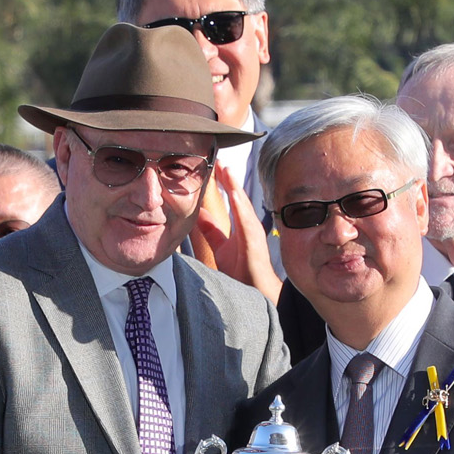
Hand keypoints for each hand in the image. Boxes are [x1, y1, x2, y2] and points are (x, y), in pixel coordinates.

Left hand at [191, 165, 280, 303]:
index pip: (233, 199)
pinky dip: (240, 207)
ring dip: (236, 187)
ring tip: (227, 171)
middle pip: (238, 197)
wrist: (253, 292)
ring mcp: (253, 233)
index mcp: (241, 225)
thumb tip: (199, 214)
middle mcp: (248, 225)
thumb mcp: (221, 246)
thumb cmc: (241, 271)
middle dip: (230, 179)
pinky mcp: (253, 242)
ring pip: (243, 205)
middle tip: (220, 161)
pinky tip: (234, 194)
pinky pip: (246, 222)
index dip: (225, 183)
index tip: (216, 166)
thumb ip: (212, 230)